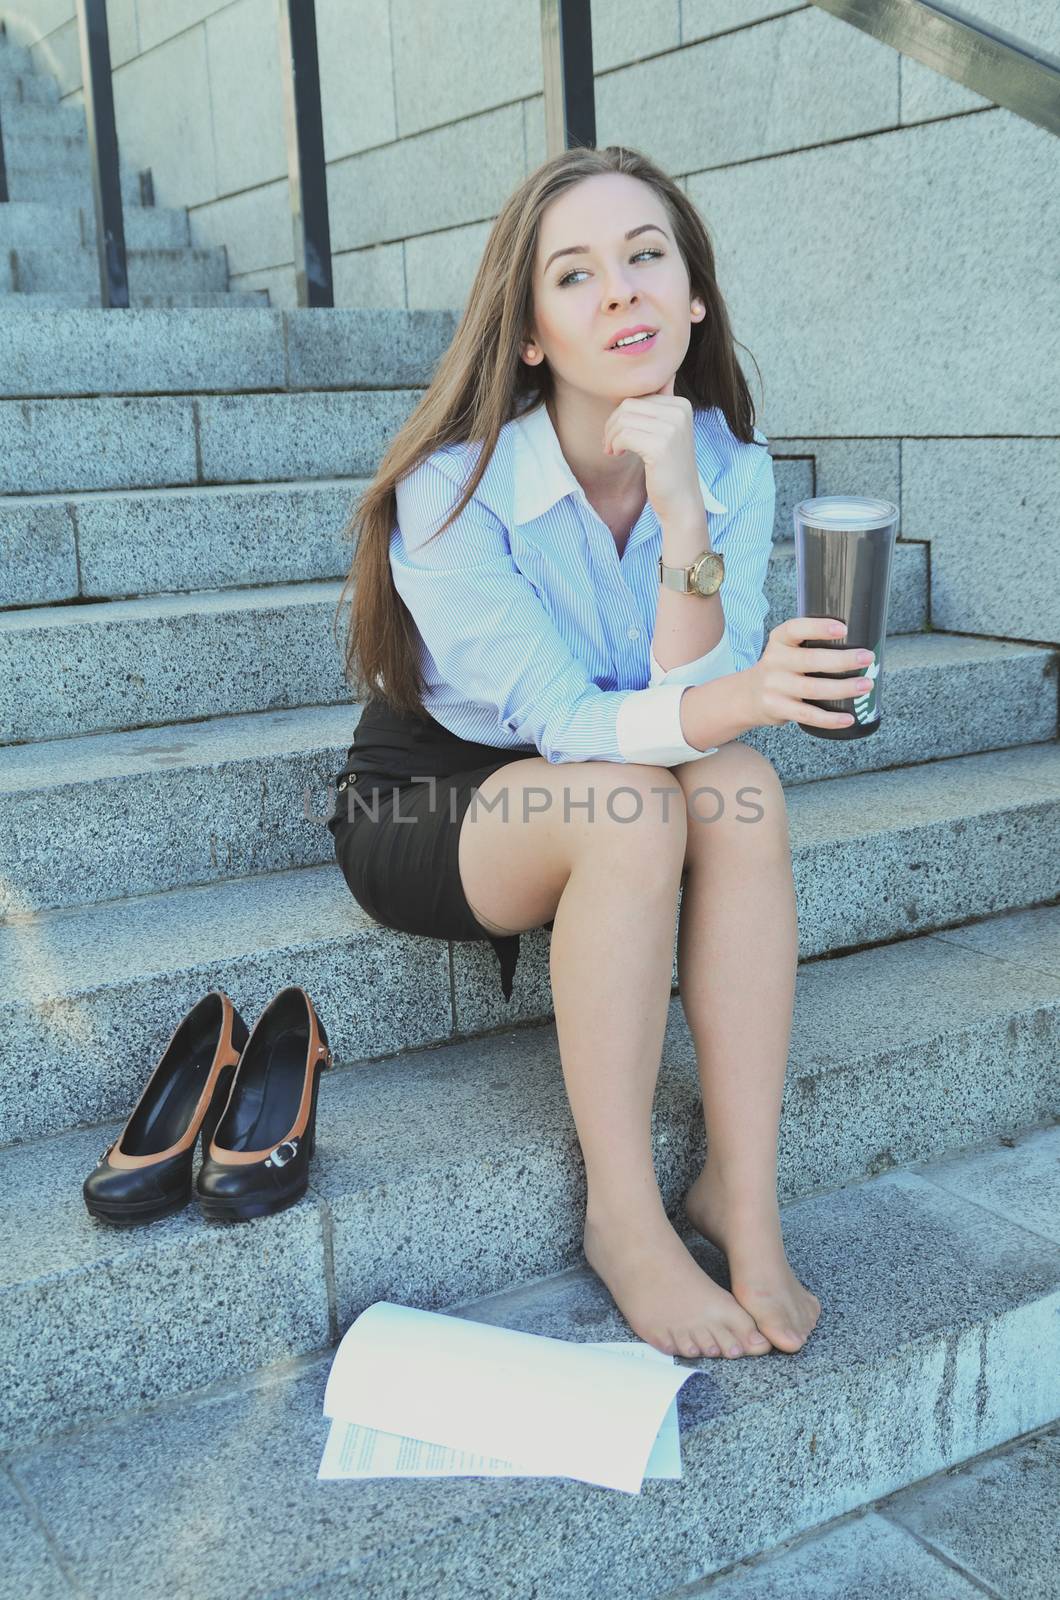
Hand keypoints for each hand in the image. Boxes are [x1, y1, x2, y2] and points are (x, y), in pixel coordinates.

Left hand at [602, 376, 703, 529]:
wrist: (681, 501)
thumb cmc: (668, 469)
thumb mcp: (667, 432)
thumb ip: (660, 406)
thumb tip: (663, 375)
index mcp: (682, 405)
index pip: (638, 397)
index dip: (621, 415)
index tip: (618, 435)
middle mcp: (680, 412)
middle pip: (628, 405)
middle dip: (612, 424)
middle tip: (610, 444)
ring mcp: (672, 428)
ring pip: (623, 418)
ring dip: (611, 435)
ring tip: (613, 450)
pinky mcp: (660, 445)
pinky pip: (624, 435)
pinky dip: (615, 444)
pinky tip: (618, 454)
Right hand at [744, 616, 874, 731]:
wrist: (747, 696)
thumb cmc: (780, 669)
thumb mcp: (786, 650)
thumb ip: (811, 646)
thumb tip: (859, 647)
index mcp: (780, 641)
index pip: (796, 629)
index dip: (819, 628)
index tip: (843, 628)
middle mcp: (774, 661)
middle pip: (811, 659)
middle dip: (843, 659)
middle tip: (868, 658)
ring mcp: (774, 686)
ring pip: (813, 688)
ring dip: (843, 688)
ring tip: (866, 685)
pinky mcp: (777, 708)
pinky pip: (807, 715)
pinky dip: (830, 719)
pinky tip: (848, 718)